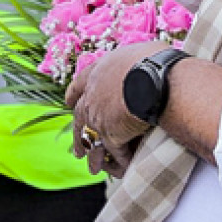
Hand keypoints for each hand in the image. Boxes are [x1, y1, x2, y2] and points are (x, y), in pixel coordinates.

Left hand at [65, 40, 168, 176]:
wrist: (153, 79)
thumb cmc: (152, 61)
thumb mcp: (141, 52)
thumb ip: (134, 60)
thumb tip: (144, 59)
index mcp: (98, 72)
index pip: (80, 84)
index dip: (74, 94)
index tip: (69, 101)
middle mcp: (92, 96)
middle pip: (79, 117)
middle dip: (78, 134)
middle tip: (77, 148)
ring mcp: (98, 117)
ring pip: (91, 140)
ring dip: (92, 156)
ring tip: (92, 168)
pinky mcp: (111, 135)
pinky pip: (115, 153)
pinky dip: (121, 162)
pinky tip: (123, 169)